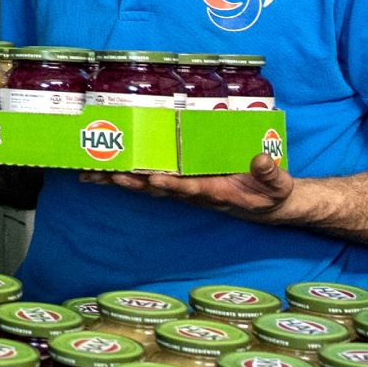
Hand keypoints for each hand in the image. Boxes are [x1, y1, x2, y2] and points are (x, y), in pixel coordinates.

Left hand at [86, 151, 300, 219]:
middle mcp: (194, 192)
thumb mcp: (278, 184)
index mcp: (216, 192)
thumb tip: (260, 160)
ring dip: (118, 180)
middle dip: (127, 182)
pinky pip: (151, 179)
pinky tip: (106, 171)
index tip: (153, 179)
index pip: (190, 187)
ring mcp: (185, 188)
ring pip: (147, 184)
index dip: (171, 184)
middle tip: (99, 175)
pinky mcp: (182, 183)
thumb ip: (270, 173)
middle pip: (156, 188)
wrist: (268, 206)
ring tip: (89, 175)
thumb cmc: (271, 193)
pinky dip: (128, 176)